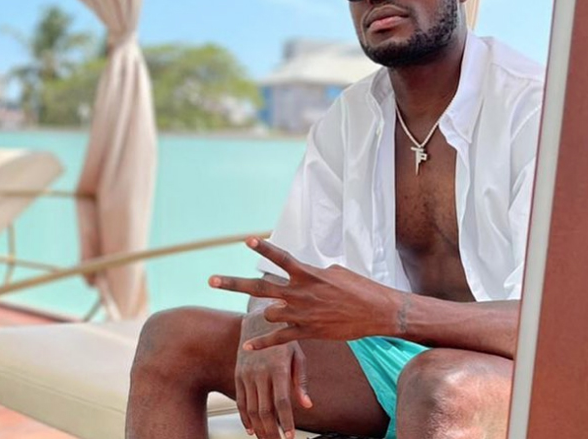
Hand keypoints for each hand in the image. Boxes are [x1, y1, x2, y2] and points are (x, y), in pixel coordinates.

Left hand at [210, 238, 400, 349]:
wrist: (377, 311)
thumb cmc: (360, 288)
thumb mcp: (337, 272)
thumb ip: (314, 273)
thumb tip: (304, 274)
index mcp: (309, 274)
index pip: (281, 258)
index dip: (264, 249)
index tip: (247, 241)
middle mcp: (301, 292)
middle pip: (260, 286)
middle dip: (233, 283)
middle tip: (211, 280)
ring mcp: (302, 313)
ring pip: (269, 312)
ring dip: (265, 311)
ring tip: (262, 309)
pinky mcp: (308, 331)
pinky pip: (279, 338)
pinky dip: (262, 343)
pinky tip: (247, 347)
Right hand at [235, 310, 311, 438]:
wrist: (258, 320)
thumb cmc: (282, 337)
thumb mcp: (297, 355)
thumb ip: (301, 381)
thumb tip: (307, 404)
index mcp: (278, 367)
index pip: (281, 401)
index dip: (286, 421)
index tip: (290, 435)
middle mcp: (260, 372)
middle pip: (264, 410)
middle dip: (272, 431)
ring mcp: (247, 375)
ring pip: (251, 409)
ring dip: (259, 429)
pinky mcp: (239, 375)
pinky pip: (240, 402)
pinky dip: (245, 418)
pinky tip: (251, 428)